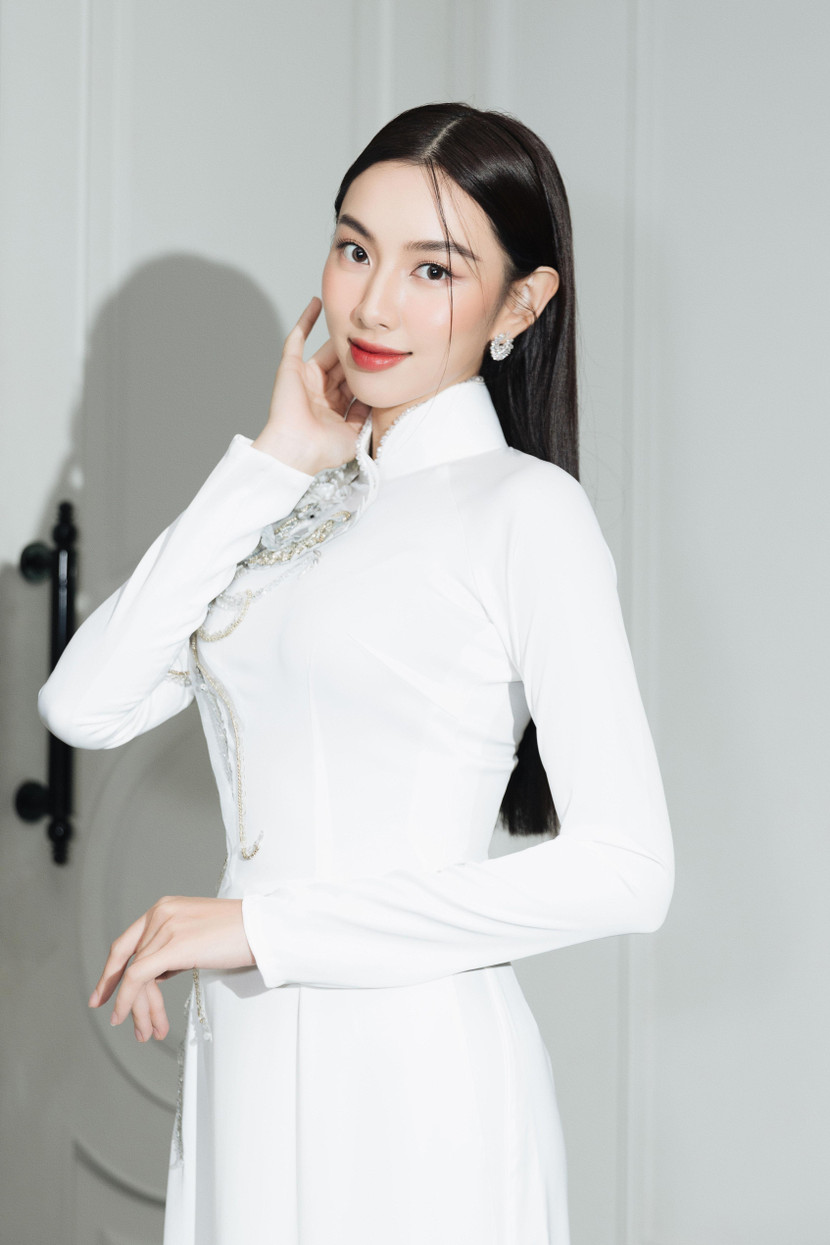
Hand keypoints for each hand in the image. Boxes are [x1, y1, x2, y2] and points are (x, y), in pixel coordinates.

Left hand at [88, 896, 255, 1041]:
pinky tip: (134, 1020)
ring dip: (138, 1009)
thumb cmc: (240, 934)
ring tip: (146, 1033)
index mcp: (164, 907)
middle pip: (129, 961)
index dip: (111, 971)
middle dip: (121, 995)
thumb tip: (158, 973)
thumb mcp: (198, 935)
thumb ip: (173, 947)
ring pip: (135, 974)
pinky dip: (130, 1001)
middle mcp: (160, 913)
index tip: (102, 995)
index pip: (127, 943)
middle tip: (119, 1021)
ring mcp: (165, 926)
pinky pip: (139, 978)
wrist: (265, 928)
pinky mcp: (173, 945)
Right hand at [253, 296, 370, 474]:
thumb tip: (378, 398)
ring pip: (327, 350)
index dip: (368, 370)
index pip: (354, 382)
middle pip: (343, 363)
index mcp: (333, 407)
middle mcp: (320, 391)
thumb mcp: (355, 433)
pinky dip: (306, 319)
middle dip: (357, 351)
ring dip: (339, 335)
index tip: (385, 355)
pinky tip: (317, 302)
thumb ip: (366, 414)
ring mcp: (305, 377)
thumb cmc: (323, 448)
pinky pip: (297, 338)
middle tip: (375, 331)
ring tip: (355, 315)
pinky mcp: (290, 367)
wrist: (298, 449)